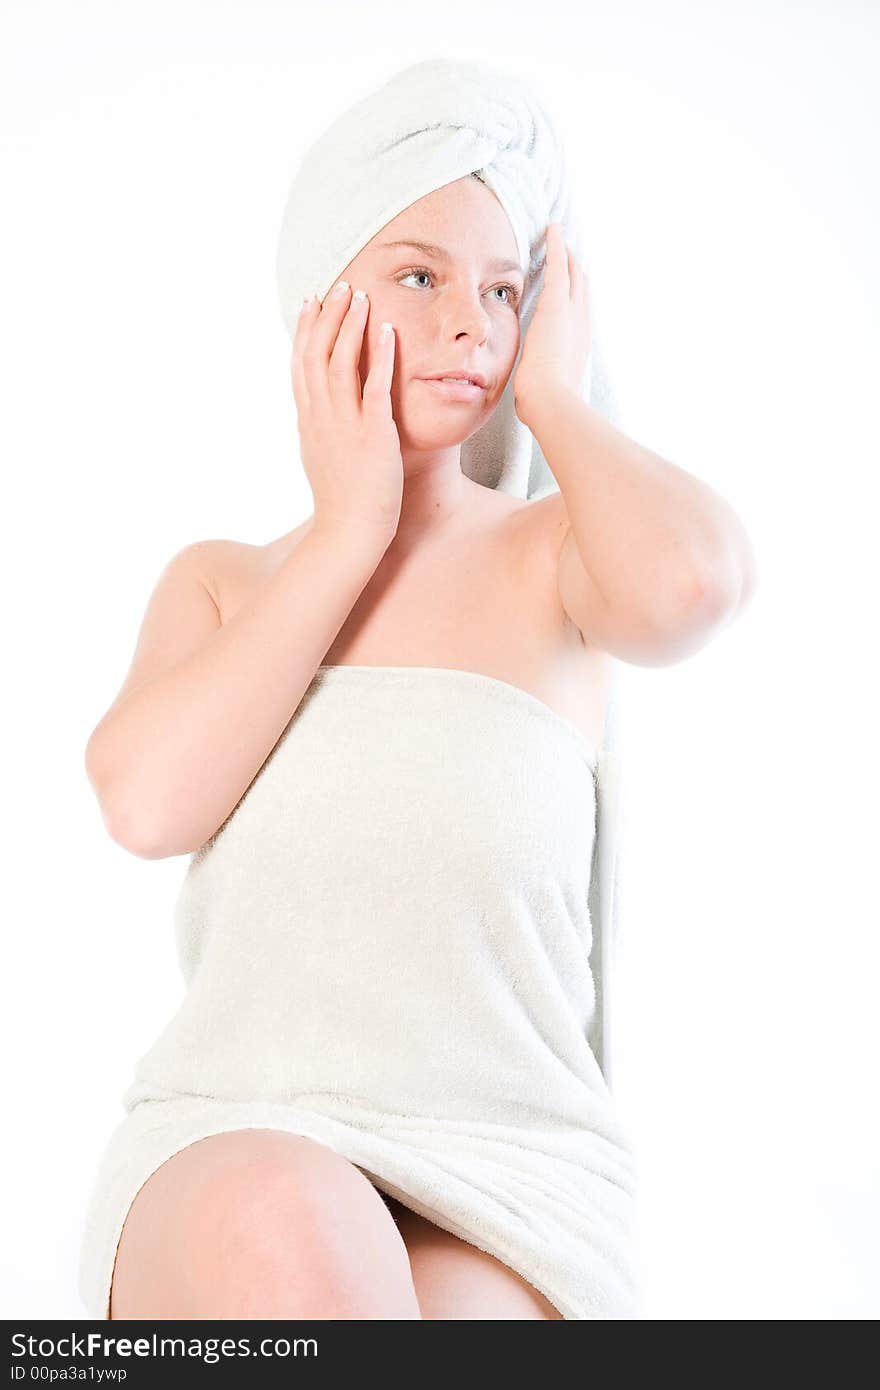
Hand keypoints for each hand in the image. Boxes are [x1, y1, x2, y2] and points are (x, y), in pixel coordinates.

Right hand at [291, 282, 403, 541]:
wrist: (351, 533)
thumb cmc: (343, 502)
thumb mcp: (321, 457)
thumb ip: (318, 429)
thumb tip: (311, 413)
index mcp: (308, 421)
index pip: (301, 364)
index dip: (306, 329)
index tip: (312, 301)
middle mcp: (321, 418)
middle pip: (316, 354)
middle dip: (328, 317)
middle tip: (339, 285)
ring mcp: (345, 426)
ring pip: (340, 363)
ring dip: (350, 326)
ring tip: (360, 296)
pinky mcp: (373, 436)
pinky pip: (375, 387)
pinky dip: (379, 356)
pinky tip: (387, 331)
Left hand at [513, 222, 592, 415]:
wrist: (551, 401)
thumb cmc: (545, 404)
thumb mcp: (544, 393)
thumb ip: (538, 389)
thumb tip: (528, 406)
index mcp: (577, 346)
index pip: (577, 315)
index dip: (574, 298)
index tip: (570, 287)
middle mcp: (581, 326)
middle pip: (582, 289)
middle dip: (576, 270)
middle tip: (570, 251)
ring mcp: (572, 313)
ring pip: (573, 274)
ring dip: (567, 254)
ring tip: (559, 235)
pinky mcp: (557, 304)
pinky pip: (559, 266)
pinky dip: (557, 247)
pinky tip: (552, 229)